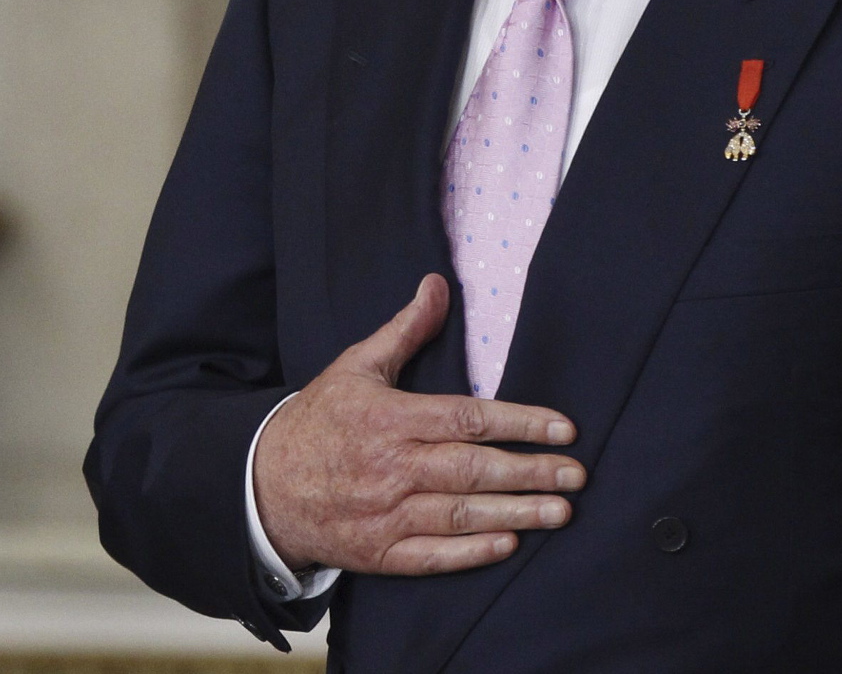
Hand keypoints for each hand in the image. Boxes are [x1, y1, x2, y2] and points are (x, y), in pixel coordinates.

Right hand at [254, 273, 585, 575]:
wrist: (263, 485)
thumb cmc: (319, 421)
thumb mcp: (356, 366)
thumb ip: (404, 331)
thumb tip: (438, 286)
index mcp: (389, 418)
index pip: (466, 419)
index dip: (519, 423)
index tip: (564, 427)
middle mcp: (390, 467)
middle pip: (473, 469)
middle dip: (531, 472)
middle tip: (577, 474)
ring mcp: (385, 513)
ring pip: (461, 514)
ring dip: (517, 514)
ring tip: (562, 512)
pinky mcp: (380, 552)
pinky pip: (432, 556)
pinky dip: (471, 553)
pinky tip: (508, 546)